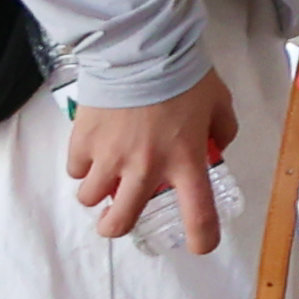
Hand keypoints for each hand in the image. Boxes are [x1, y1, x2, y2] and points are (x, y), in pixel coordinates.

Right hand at [67, 69, 238, 250]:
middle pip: (119, 222)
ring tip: (107, 173)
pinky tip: (96, 148)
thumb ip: (221, 131)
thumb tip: (214, 148)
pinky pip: (76, 169)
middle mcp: (144, 168)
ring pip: (90, 199)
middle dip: (117, 225)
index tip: (201, 246)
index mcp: (185, 162)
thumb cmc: (187, 77)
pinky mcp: (82, 143)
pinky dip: (84, 164)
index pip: (197, 214)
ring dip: (98, 192)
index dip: (202, 238)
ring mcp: (109, 158)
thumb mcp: (220, 103)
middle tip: (120, 214)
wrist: (143, 51)